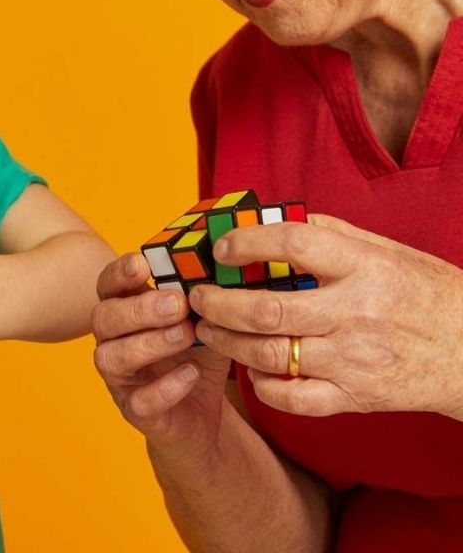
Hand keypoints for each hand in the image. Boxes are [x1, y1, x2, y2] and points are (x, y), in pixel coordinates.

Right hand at [92, 252, 233, 452]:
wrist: (204, 409)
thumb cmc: (196, 351)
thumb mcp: (203, 318)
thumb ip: (202, 294)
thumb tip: (215, 266)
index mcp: (124, 309)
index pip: (107, 284)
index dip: (119, 273)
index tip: (142, 264)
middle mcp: (113, 340)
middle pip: (103, 318)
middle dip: (139, 309)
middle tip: (178, 304)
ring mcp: (120, 377)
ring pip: (112, 357)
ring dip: (149, 343)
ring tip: (186, 334)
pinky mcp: (136, 410)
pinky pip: (140, 400)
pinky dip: (167, 386)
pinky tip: (192, 372)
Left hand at [192, 214, 462, 418]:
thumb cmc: (425, 292)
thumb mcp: (385, 250)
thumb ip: (329, 235)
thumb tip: (273, 221)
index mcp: (362, 266)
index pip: (291, 245)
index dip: (246, 243)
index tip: (220, 249)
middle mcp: (354, 312)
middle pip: (266, 310)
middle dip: (217, 304)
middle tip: (196, 298)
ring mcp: (353, 360)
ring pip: (270, 355)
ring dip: (226, 342)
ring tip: (207, 330)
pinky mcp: (356, 397)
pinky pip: (295, 399)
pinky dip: (262, 386)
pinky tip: (249, 369)